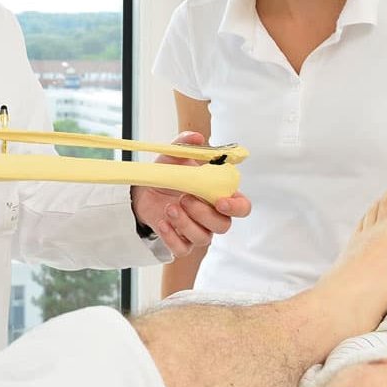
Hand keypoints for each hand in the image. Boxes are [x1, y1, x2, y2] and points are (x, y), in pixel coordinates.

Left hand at [132, 131, 251, 256]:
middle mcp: (212, 216)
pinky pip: (182, 249)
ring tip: (170, 207)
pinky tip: (162, 222)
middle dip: (204, 213)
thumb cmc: (169, 174)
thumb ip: (186, 145)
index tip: (220, 201)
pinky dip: (172, 237)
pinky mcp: (180, 243)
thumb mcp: (175, 156)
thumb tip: (197, 137)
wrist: (144, 190)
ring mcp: (197, 231)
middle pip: (223, 226)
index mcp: (220, 196)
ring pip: (203, 238)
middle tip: (185, 198)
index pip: (242, 207)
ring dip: (186, 223)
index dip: (236, 207)